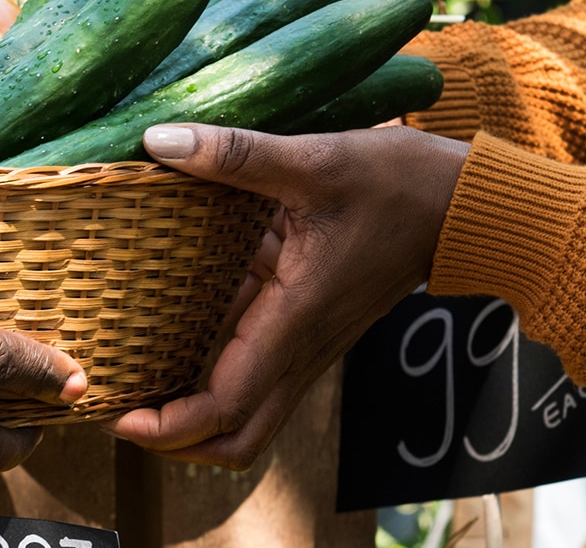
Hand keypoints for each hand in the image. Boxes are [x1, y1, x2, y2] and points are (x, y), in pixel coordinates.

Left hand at [109, 123, 467, 467]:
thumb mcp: (315, 159)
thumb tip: (160, 141)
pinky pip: (257, 369)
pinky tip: (171, 332)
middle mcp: (302, 346)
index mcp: (296, 320)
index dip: (170, 427)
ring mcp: (308, 341)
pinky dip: (213, 370)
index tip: (121, 417)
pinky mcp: (310, 323)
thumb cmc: (400, 183)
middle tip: (122, 413)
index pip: (227, 407)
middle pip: (237, 439)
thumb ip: (236, 153)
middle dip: (177, 443)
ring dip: (194, 413)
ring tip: (135, 381)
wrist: (464, 203)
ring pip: (248, 412)